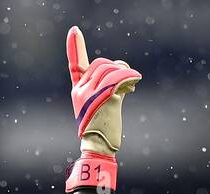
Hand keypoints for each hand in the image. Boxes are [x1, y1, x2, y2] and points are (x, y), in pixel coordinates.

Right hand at [66, 25, 140, 157]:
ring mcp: (91, 95)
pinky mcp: (104, 100)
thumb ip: (107, 88)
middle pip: (101, 64)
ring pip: (111, 70)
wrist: (99, 147)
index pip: (75, 65)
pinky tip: (135, 82)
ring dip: (126, 72)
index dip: (75, 47)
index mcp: (78, 90)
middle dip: (116, 66)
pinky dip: (129, 77)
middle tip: (128, 76)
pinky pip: (118, 80)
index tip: (74, 30)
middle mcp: (81, 91)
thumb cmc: (102, 128)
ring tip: (133, 80)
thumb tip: (125, 76)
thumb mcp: (101, 105)